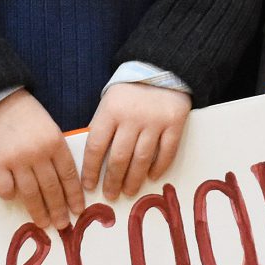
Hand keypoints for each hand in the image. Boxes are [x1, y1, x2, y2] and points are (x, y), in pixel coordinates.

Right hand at [0, 90, 81, 230]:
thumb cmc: (24, 115)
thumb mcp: (48, 127)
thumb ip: (56, 151)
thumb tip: (64, 184)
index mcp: (54, 142)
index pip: (68, 175)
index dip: (74, 195)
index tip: (78, 210)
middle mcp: (37, 153)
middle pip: (51, 188)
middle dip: (58, 209)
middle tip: (63, 224)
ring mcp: (15, 160)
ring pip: (30, 194)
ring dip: (38, 211)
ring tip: (43, 223)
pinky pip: (6, 189)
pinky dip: (11, 196)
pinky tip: (14, 200)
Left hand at [82, 83, 189, 198]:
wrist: (161, 69)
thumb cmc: (129, 92)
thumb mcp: (108, 103)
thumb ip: (102, 127)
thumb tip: (93, 163)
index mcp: (110, 112)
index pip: (96, 147)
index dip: (91, 170)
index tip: (90, 186)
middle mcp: (131, 117)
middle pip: (119, 157)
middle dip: (112, 180)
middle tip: (110, 195)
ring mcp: (154, 121)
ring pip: (142, 158)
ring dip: (134, 179)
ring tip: (129, 191)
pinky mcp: (174, 123)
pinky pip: (167, 151)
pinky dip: (159, 167)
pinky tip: (152, 177)